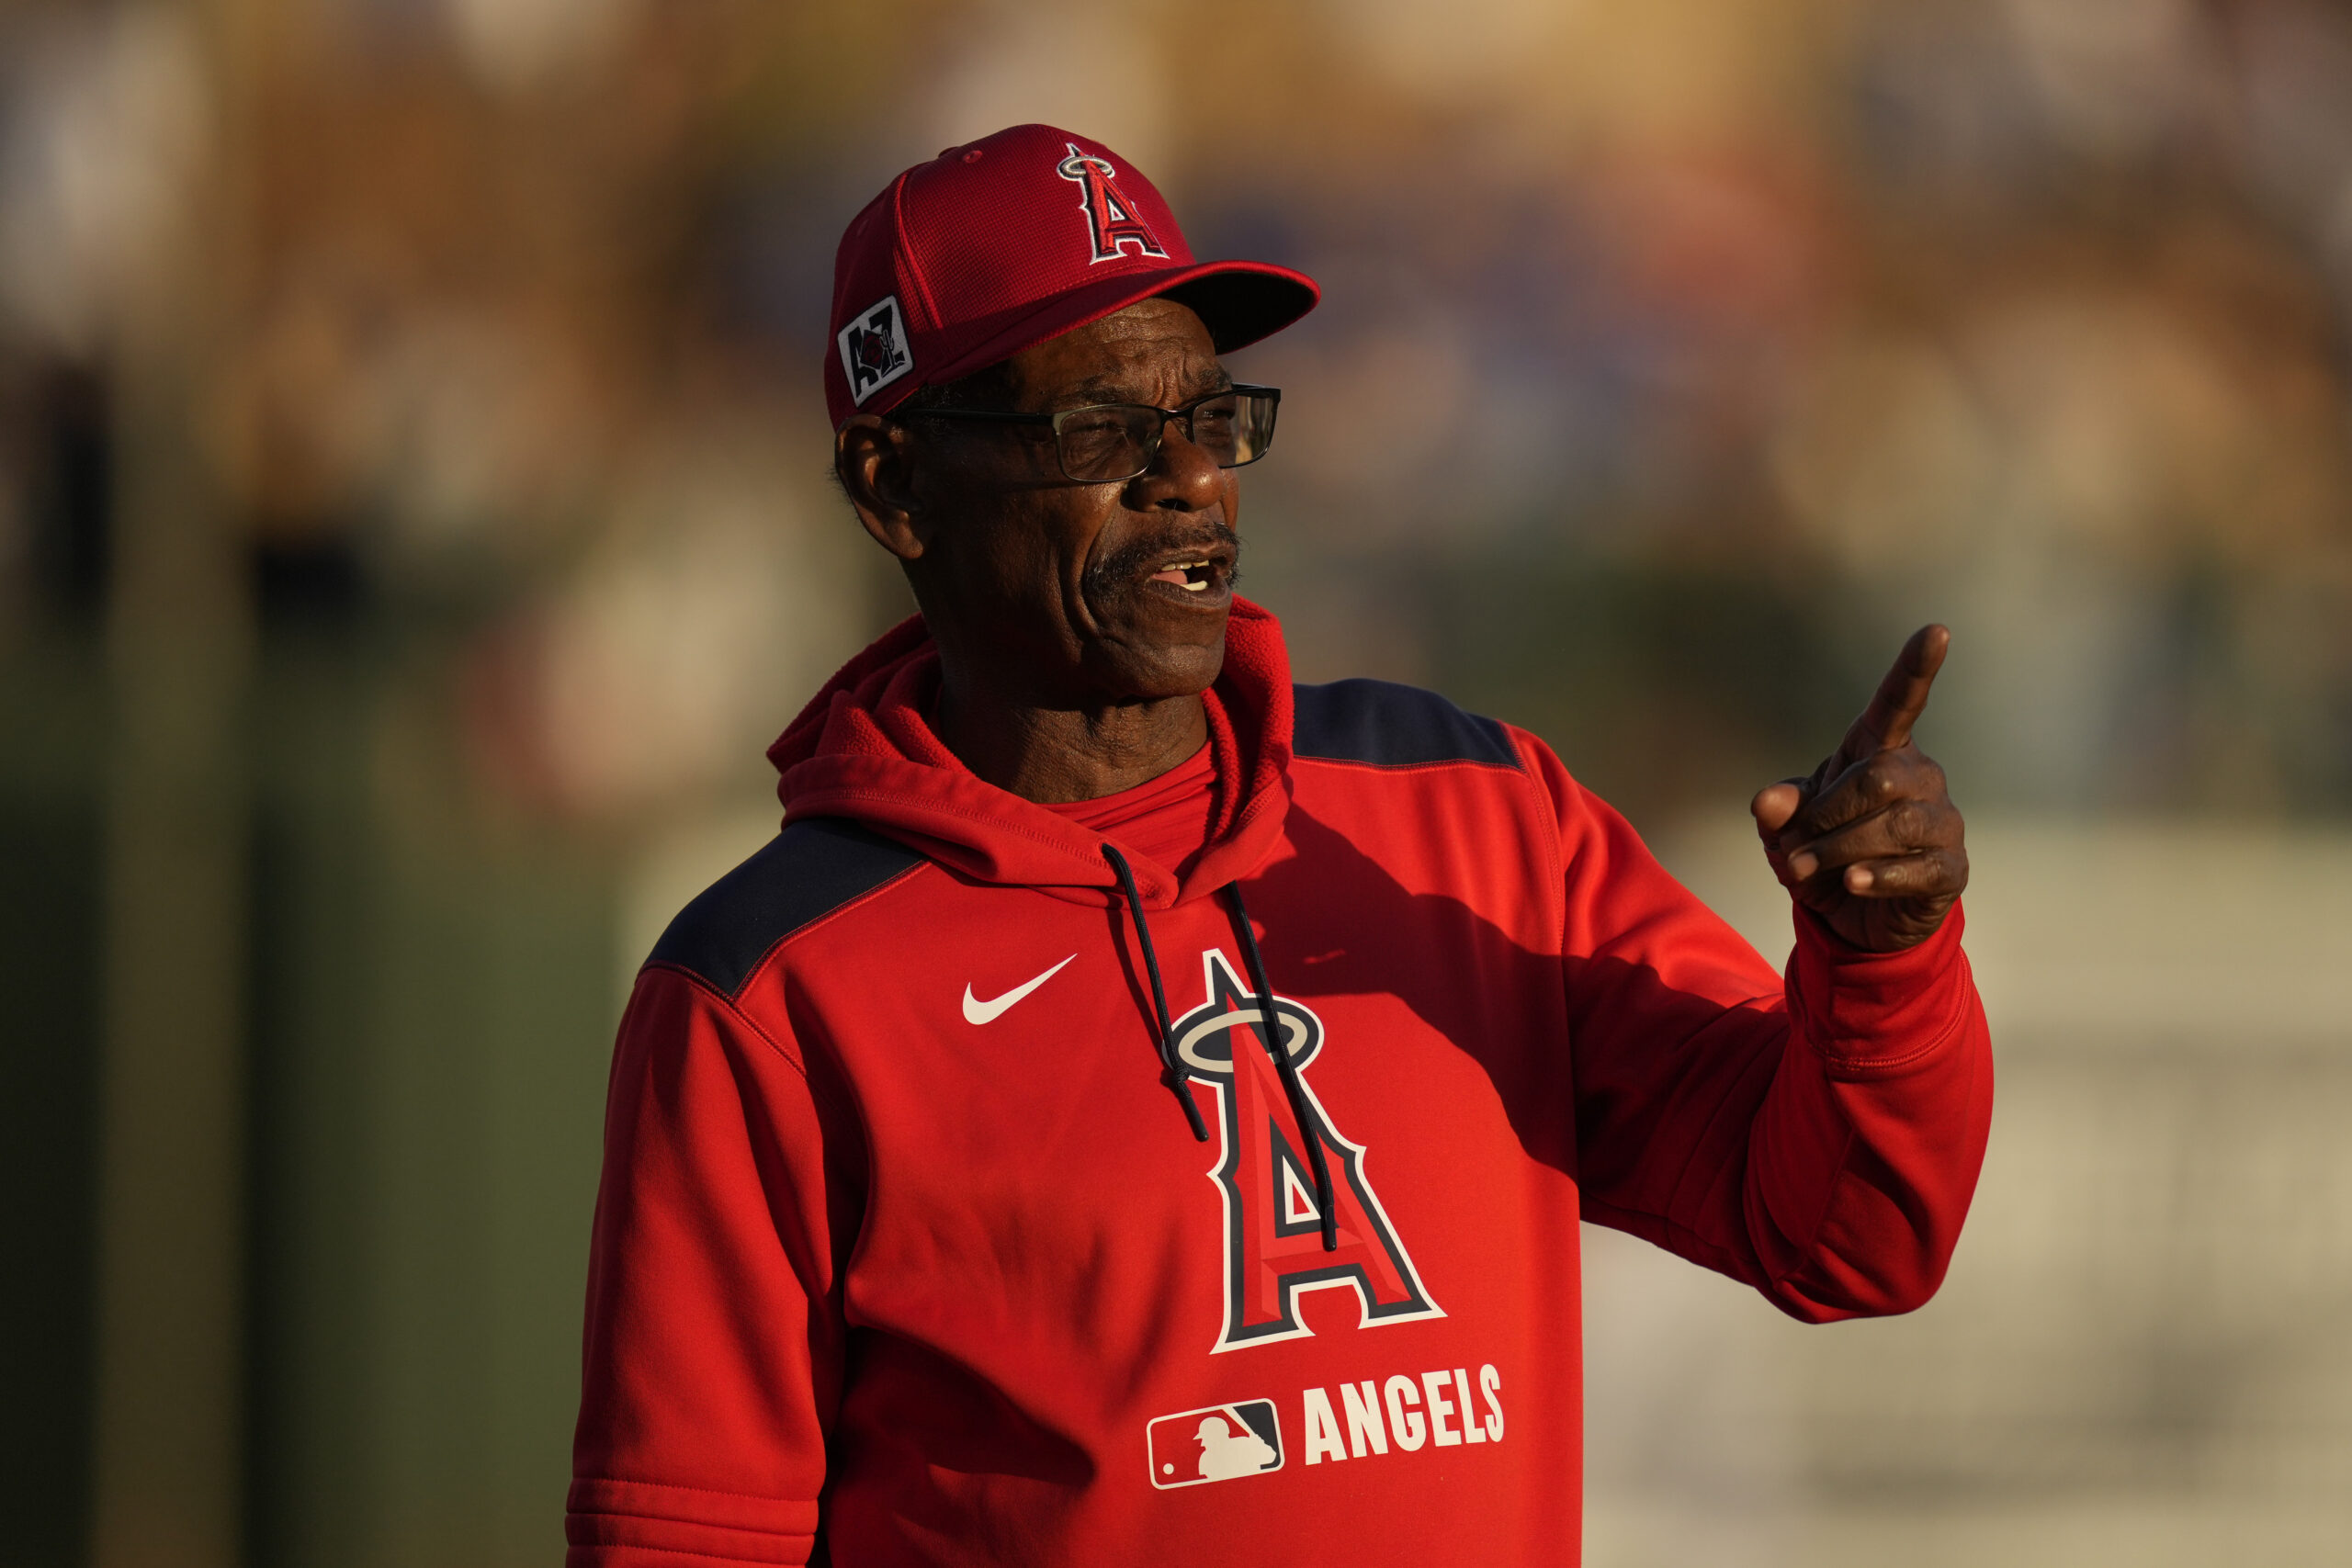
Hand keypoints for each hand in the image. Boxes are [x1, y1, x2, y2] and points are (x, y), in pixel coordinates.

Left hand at [1750, 625, 1966, 951]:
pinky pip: (1919, 867)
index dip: (1916, 669)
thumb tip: (1768, 802)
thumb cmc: (1822, 854)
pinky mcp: (1950, 868)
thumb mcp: (1786, 832)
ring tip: (1804, 871)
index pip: (1899, 704)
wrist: (1853, 918)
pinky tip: (1853, 883)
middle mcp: (1919, 778)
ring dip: (1840, 850)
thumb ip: (1776, 812)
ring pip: (1896, 823)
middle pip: (1879, 779)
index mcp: (1879, 753)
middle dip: (1826, 817)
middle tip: (1793, 852)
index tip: (1938, 631)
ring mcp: (1940, 823)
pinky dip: (1879, 876)